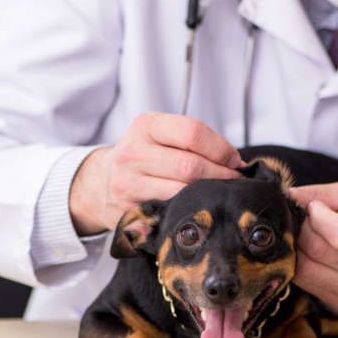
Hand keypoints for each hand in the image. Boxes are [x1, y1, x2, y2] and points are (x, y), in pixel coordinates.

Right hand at [70, 112, 242, 234]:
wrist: (101, 183)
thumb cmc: (146, 156)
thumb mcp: (162, 135)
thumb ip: (194, 141)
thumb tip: (235, 162)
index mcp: (145, 125)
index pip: (192, 132)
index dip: (221, 148)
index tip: (234, 160)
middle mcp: (132, 152)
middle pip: (191, 166)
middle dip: (221, 175)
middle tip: (235, 181)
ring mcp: (128, 183)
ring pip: (182, 191)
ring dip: (209, 194)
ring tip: (220, 192)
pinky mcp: (129, 211)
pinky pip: (170, 212)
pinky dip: (191, 210)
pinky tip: (199, 207)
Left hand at [289, 181, 337, 309]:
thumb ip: (317, 194)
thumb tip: (281, 199)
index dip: (318, 217)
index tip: (319, 207)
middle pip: (316, 251)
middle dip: (303, 229)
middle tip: (311, 218)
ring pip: (304, 269)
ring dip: (299, 247)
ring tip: (314, 234)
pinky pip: (305, 281)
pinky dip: (302, 262)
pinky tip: (316, 251)